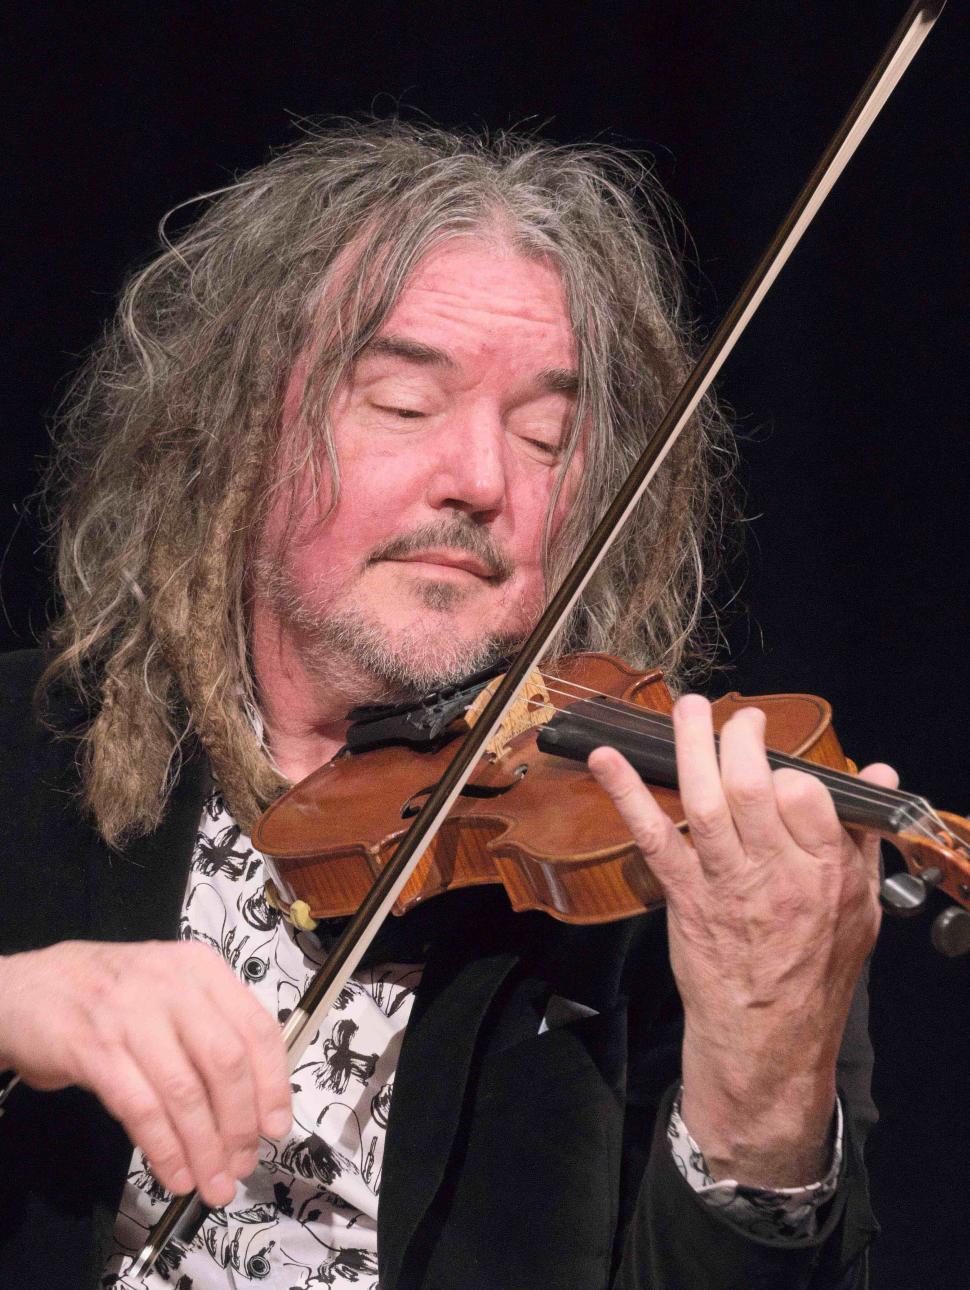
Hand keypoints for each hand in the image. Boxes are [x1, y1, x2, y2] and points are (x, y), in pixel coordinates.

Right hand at [0, 940, 290, 1205]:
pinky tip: (174, 1174)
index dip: (273, 1084)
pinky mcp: (94, 1048)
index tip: (276, 1127)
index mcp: (201, 969)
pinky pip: (141, 1108)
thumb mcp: (169, 991)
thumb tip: (254, 1102)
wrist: (27, 989)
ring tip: (212, 1184)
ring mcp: (131, 1014)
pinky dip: (164, 1148)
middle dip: (239, 1124)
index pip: (256, 1028)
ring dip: (204, 1148)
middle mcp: (172, 985)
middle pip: (226, 1062)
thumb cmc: (110, 996)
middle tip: (241, 1166)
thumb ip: (210, 1029)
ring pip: (184, 1091)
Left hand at [589, 693, 896, 1186]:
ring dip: (689, 746)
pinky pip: (654, 836)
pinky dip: (628, 795)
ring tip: (688, 708)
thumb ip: (863, 834)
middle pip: (753, 788)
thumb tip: (878, 771)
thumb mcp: (862, 906)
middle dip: (739, 739)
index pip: (808, 796)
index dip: (790, 770)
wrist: (767, 1039)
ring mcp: (725, 883)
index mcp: (825, 871)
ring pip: (706, 802)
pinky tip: (608, 760)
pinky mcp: (684, 895)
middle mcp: (775, 873)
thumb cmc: (814, 971)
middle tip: (736, 716)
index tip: (778, 761)